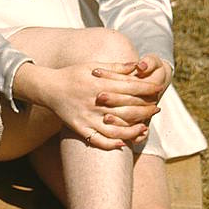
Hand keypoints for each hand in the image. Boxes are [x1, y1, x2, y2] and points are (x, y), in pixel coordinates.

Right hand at [25, 63, 154, 149]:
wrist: (49, 88)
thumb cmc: (73, 74)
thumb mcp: (93, 66)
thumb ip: (116, 67)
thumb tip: (137, 65)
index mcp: (99, 84)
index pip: (131, 87)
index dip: (148, 88)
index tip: (159, 88)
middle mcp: (95, 102)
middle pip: (128, 108)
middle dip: (146, 108)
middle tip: (157, 108)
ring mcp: (88, 117)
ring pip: (117, 128)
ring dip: (134, 129)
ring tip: (145, 127)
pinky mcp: (81, 128)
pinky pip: (99, 140)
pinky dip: (112, 143)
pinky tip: (124, 142)